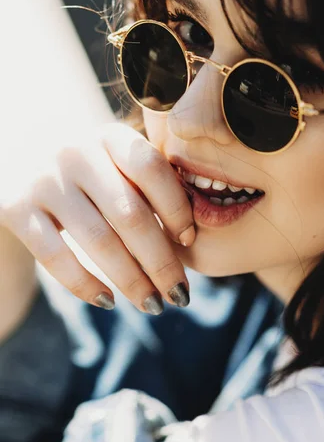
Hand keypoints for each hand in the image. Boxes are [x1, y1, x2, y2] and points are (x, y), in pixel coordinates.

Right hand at [0, 123, 194, 314]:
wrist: (21, 165)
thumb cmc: (91, 177)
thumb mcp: (119, 168)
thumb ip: (151, 190)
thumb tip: (190, 240)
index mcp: (111, 136)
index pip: (152, 170)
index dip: (176, 209)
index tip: (189, 242)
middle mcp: (76, 152)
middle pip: (130, 214)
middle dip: (161, 262)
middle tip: (180, 295)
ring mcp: (44, 180)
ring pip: (98, 240)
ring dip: (132, 281)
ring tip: (152, 305)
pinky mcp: (16, 207)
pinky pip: (56, 257)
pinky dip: (85, 285)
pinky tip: (108, 302)